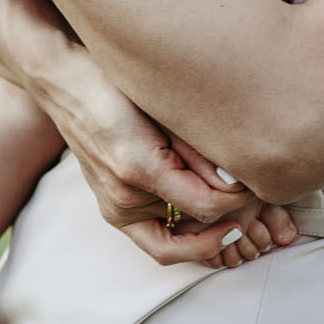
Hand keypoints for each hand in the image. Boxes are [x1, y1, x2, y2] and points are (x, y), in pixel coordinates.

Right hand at [34, 44, 295, 268]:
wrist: (65, 83)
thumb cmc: (114, 83)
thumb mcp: (164, 110)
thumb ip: (199, 150)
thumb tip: (237, 181)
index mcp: (138, 168)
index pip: (206, 205)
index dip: (240, 201)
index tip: (258, 184)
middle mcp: (123, 197)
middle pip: (194, 227)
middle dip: (230, 221)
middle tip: (256, 208)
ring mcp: (113, 208)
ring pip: (177, 240)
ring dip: (208, 231)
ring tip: (237, 216)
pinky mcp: (112, 209)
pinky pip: (156, 240)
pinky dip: (185, 238)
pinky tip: (208, 224)